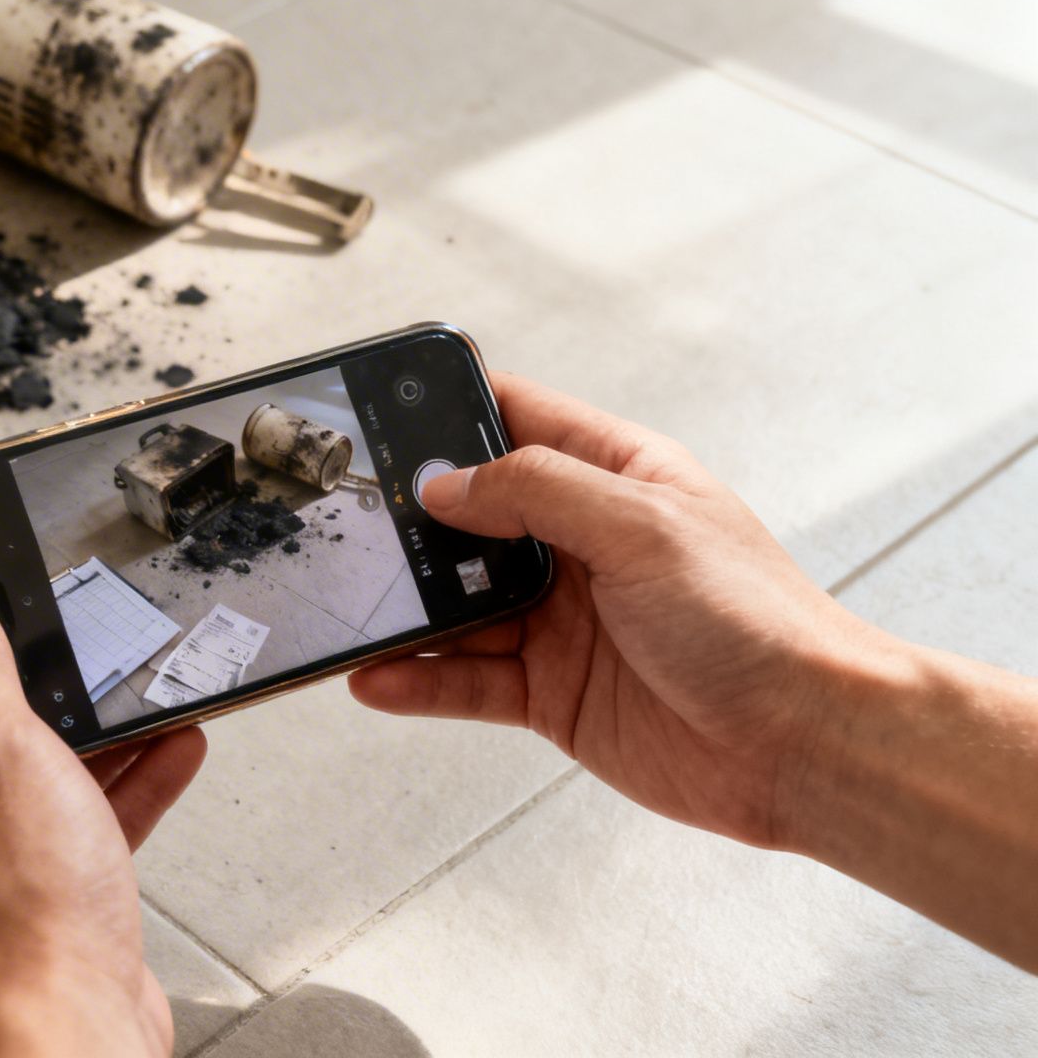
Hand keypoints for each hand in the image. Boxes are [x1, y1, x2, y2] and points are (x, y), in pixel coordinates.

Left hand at [0, 561, 206, 1056]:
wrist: (60, 1040)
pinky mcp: (19, 902)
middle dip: (25, 668)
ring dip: (84, 728)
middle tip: (69, 631)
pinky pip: (62, 823)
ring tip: (136, 691)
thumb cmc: (17, 917)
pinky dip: (111, 788)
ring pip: (20, 769)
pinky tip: (166, 756)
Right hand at [350, 373, 1037, 969]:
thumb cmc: (760, 625)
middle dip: (410, 520)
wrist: (806, 746)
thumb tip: (445, 485)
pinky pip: (465, 680)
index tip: (380, 410)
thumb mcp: (642, 528)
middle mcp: (584, 544)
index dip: (449, 411)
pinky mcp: (551, 691)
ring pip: (458, 603)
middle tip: (349, 523)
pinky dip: (419, 680)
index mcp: (618, 477)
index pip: (516, 419)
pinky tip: (378, 676)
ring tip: (350, 608)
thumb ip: (536, 493)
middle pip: (470, 516)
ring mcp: (563, 619)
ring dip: (406, 608)